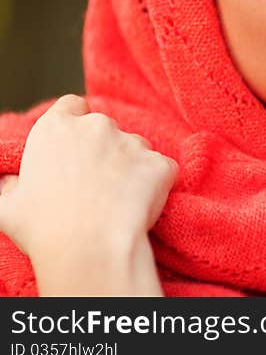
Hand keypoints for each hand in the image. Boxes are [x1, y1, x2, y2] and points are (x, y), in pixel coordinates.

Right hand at [0, 94, 177, 294]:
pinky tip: (140, 205)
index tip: (77, 146)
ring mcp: (132, 142)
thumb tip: (10, 183)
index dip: (76, 124)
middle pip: (107, 128)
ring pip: (138, 148)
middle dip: (106, 149)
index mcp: (57, 128)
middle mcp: (97, 126)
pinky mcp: (160, 163)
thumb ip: (11, 184)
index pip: (73, 106)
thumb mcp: (8, 204)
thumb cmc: (44, 227)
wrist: (90, 247)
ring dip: (133, 166)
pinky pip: (162, 170)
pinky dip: (156, 184)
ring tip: (118, 200)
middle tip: (98, 184)